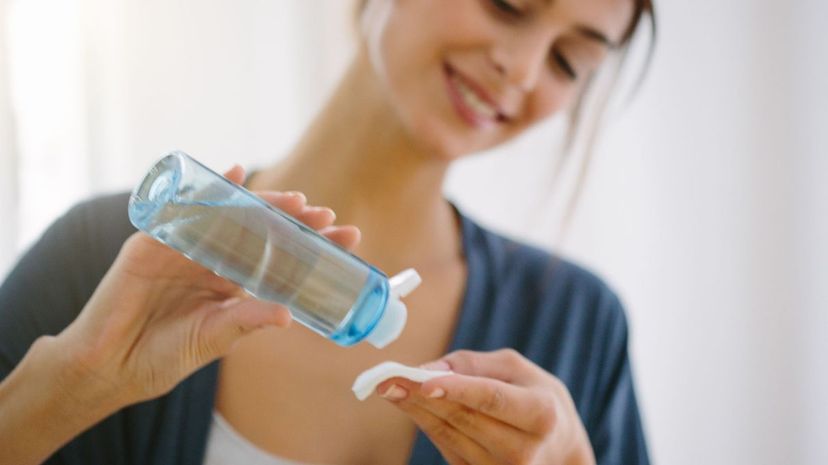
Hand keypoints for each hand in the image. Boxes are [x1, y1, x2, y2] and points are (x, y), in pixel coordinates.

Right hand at [53, 166, 360, 407]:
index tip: (348, 236)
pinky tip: (234, 173)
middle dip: (295, 221)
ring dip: (263, 204)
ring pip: (231, 217)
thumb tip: (289, 317)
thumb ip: (247, 321)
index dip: (312, 245)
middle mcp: (213, 260)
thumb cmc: (164, 356)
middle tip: (325, 215)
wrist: (109, 365)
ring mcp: (185, 247)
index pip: (279, 257)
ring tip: (296, 201)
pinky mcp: (156, 240)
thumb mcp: (214, 338)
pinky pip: (185, 208)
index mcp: (230, 283)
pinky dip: (210, 189)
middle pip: (261, 231)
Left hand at [377, 349, 595, 464]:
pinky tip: (408, 404)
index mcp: (540, 414)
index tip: (422, 380)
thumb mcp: (518, 370)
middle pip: (464, 419)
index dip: (456, 389)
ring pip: (449, 436)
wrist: (558, 449)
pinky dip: (425, 423)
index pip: (491, 399)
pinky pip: (447, 448)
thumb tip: (431, 368)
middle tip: (388, 377)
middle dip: (422, 396)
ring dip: (416, 410)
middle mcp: (524, 449)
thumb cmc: (537, 399)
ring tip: (389, 387)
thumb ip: (475, 365)